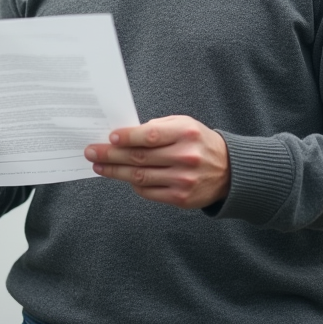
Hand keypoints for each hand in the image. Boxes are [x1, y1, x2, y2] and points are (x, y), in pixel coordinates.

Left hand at [84, 115, 230, 208]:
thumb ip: (158, 127)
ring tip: (99, 166)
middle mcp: (185, 157)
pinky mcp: (181, 198)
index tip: (110, 137)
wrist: (229, 171)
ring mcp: (183, 180)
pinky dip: (133, 184)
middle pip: (140, 157)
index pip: (150, 135)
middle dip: (111, 155)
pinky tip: (123, 177)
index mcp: (186, 134)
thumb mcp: (185, 125)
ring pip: (140, 176)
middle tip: (92, 152)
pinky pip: (148, 192)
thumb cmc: (200, 142)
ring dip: (115, 171)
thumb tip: (125, 135)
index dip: (127, 137)